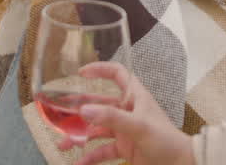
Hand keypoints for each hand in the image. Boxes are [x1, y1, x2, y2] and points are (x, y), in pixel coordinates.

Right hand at [59, 62, 194, 164]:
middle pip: (99, 104)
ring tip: (63, 144)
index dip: (101, 69)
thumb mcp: (139, 126)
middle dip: (79, 110)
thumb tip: (84, 109)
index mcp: (135, 97)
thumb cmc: (166, 140)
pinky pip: (102, 151)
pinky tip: (78, 164)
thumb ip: (111, 118)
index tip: (81, 72)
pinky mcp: (124, 148)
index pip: (118, 74)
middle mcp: (128, 111)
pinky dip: (90, 157)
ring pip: (96, 129)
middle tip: (59, 115)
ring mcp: (124, 130)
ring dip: (80, 136)